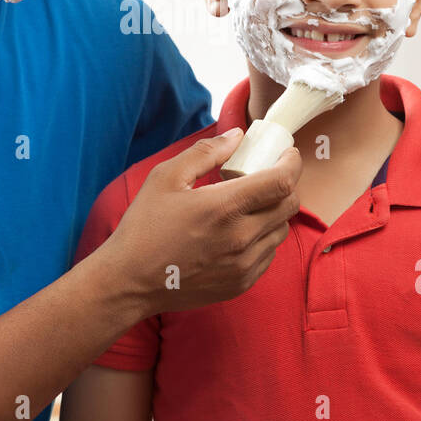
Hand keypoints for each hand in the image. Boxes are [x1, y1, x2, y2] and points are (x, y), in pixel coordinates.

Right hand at [103, 128, 301, 315]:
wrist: (129, 282)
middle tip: (269, 174)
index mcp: (224, 208)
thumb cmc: (144, 226)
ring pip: (281, 230)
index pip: (282, 181)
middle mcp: (241, 238)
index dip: (291, 162)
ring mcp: (244, 265)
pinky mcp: (241, 283)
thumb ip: (205, 152)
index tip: (286, 153)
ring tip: (250, 204)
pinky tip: (240, 231)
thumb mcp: (166, 177)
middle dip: (286, 184)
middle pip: (290, 204)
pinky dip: (263, 237)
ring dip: (274, 211)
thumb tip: (237, 136)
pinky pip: (268, 254)